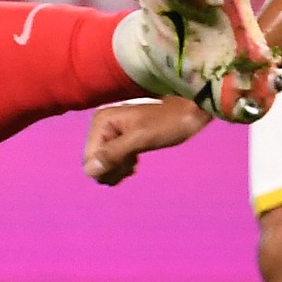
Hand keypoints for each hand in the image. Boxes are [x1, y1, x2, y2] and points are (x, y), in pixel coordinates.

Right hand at [83, 97, 207, 183]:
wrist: (191, 110)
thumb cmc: (169, 122)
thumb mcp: (141, 139)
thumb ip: (114, 154)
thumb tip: (90, 171)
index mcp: (101, 122)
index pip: (89, 160)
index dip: (106, 169)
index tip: (127, 166)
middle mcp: (102, 125)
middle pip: (95, 162)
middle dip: (113, 169)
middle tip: (133, 164)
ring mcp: (111, 132)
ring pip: (104, 163)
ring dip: (119, 168)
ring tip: (135, 162)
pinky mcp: (122, 138)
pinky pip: (114, 159)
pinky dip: (124, 165)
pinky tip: (135, 162)